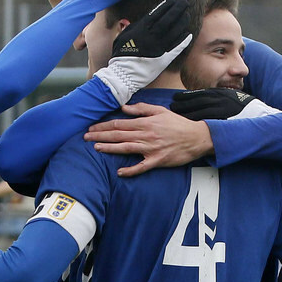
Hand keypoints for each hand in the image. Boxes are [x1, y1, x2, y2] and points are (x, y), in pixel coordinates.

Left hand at [85, 102, 212, 176]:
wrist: (197, 137)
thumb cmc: (178, 124)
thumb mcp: (160, 111)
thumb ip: (141, 109)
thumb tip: (123, 108)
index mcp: (145, 123)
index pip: (119, 124)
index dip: (104, 126)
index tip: (91, 127)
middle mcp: (146, 135)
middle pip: (119, 135)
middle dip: (100, 135)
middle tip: (85, 137)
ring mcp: (151, 149)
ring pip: (126, 148)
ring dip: (109, 148)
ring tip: (96, 148)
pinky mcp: (158, 161)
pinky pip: (142, 167)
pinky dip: (131, 170)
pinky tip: (120, 172)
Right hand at [112, 0, 190, 59]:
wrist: (122, 75)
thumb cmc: (120, 56)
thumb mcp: (121, 37)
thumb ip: (131, 27)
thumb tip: (140, 20)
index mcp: (140, 30)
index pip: (156, 14)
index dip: (166, 6)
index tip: (172, 0)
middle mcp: (151, 38)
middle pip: (167, 20)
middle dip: (177, 9)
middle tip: (184, 2)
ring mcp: (158, 49)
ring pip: (174, 32)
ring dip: (181, 22)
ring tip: (187, 15)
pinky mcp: (163, 60)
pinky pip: (175, 48)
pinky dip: (182, 41)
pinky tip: (188, 34)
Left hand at [171, 88, 279, 120]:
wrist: (258, 115)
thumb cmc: (243, 105)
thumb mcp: (228, 96)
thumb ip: (215, 96)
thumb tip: (201, 97)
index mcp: (218, 94)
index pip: (197, 94)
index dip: (184, 97)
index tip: (175, 99)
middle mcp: (218, 101)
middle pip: (195, 103)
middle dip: (181, 106)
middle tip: (171, 108)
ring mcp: (220, 112)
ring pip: (198, 113)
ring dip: (185, 114)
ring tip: (175, 117)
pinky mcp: (223, 121)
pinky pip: (206, 122)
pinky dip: (196, 124)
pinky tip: (187, 127)